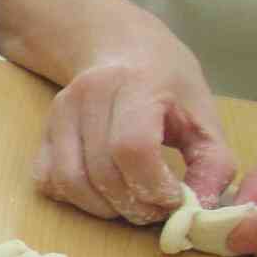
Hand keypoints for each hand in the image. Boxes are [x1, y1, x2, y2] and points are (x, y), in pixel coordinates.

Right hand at [0, 0, 236, 222]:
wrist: (118, 47)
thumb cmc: (166, 81)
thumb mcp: (204, 113)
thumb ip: (213, 163)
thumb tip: (199, 207)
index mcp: (135, 83)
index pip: (132, 147)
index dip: (153, 185)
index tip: (173, 199)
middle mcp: (88, 95)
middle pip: (102, 171)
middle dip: (133, 204)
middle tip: (156, 209)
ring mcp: (59, 114)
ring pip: (70, 181)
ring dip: (102, 207)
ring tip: (130, 204)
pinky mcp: (43, 132)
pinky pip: (47, 180)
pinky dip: (74, 198)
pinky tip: (100, 193)